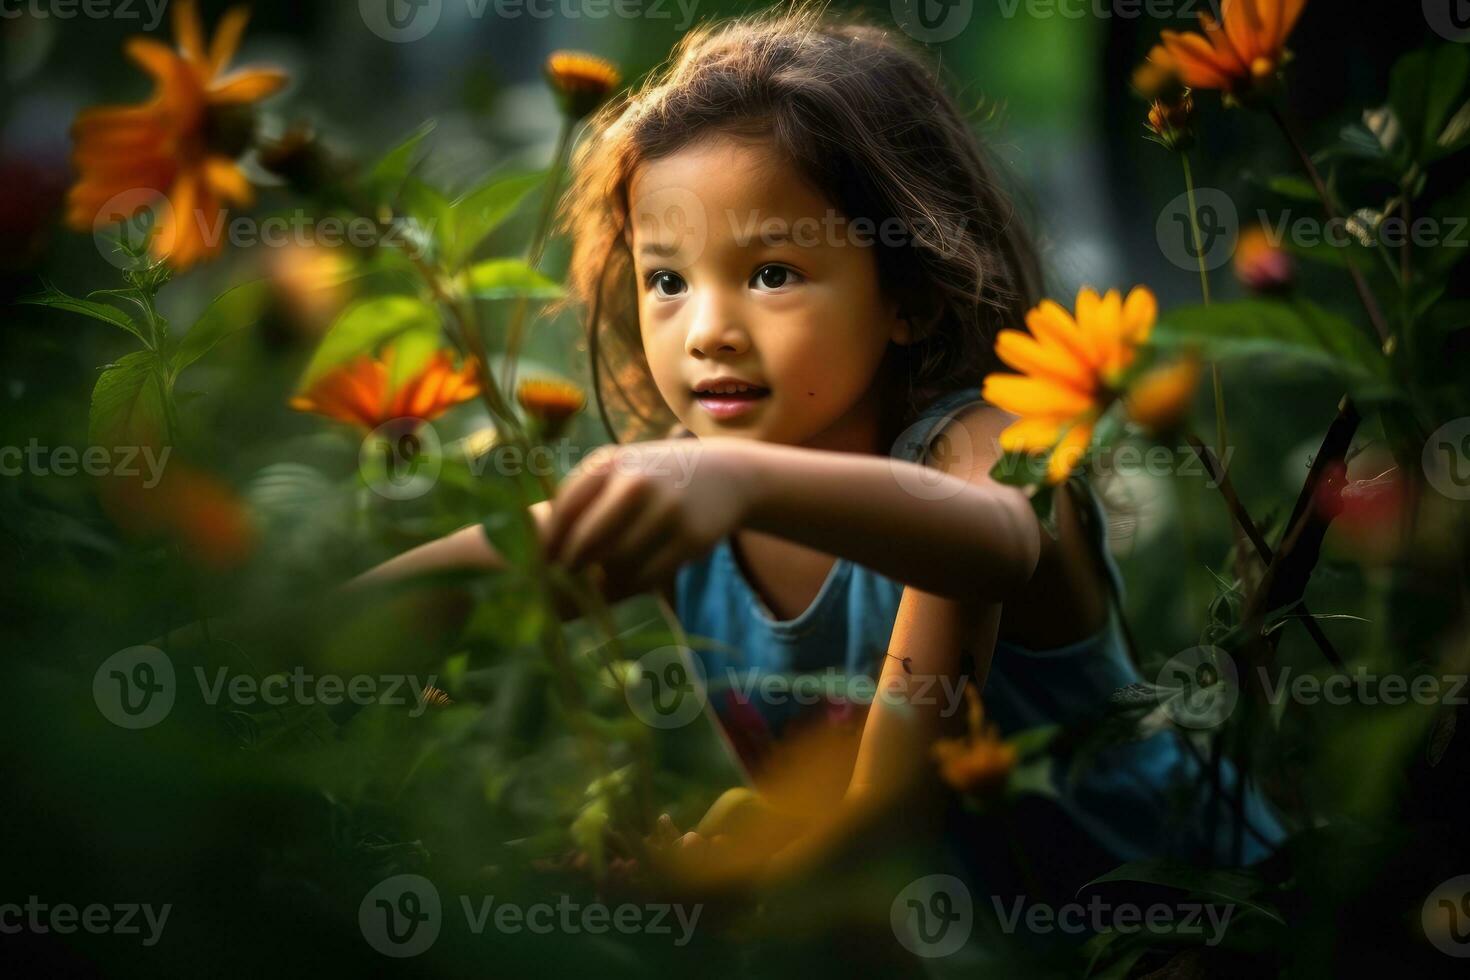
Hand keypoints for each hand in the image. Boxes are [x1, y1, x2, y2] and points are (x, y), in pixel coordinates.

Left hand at [544, 438, 754, 590]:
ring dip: (603, 583)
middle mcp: (636, 483)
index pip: (564, 510)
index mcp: (609, 463)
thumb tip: (538, 549)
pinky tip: (627, 582)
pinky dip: (631, 587)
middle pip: (587, 544)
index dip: (547, 545)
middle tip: (563, 585)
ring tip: (598, 584)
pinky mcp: (690, 539)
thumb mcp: (620, 470)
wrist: (726, 475)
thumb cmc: (657, 477)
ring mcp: (666, 511)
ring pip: (617, 566)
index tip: (538, 566)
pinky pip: (648, 576)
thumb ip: (584, 499)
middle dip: (571, 570)